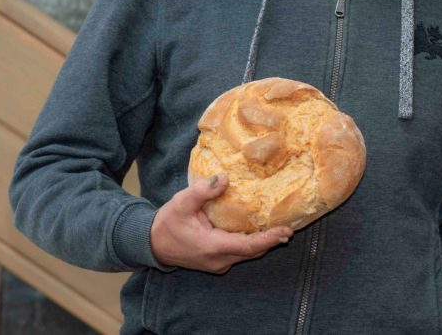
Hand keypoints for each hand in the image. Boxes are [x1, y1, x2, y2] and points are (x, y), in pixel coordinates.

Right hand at [150, 173, 292, 272]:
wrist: (151, 244)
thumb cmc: (167, 223)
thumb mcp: (181, 202)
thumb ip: (203, 190)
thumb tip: (225, 178)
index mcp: (212, 247)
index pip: (248, 246)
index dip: (269, 239)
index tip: (286, 231)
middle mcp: (219, 260)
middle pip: (253, 252)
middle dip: (272, 240)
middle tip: (290, 226)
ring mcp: (218, 263)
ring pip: (248, 254)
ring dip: (264, 243)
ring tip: (281, 227)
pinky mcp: (217, 261)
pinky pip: (240, 254)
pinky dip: (253, 244)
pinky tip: (261, 231)